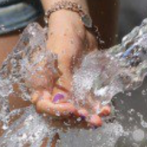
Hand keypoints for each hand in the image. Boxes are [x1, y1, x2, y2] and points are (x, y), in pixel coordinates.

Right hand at [30, 11, 110, 128]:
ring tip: (103, 117)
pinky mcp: (79, 88)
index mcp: (40, 84)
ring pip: (75, 111)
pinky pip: (86, 103)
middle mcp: (51, 91)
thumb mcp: (62, 58)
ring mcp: (66, 90)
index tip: (73, 110)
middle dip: (77, 120)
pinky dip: (95, 108)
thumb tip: (63, 103)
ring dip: (89, 116)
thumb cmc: (63, 38)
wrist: (76, 25)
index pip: (43, 106)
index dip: (57, 112)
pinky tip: (106, 109)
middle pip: (60, 114)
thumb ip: (63, 81)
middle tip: (93, 120)